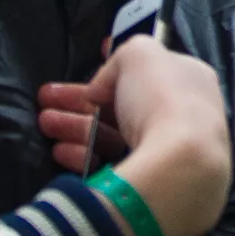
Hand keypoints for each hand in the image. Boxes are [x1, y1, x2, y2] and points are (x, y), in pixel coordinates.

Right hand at [40, 35, 232, 235]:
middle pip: (121, 105)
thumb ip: (118, 61)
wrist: (182, 163)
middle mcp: (181, 116)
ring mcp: (167, 151)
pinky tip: (63, 152)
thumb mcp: (139, 54)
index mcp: (189, 81)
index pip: (148, 72)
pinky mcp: (150, 181)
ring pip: (112, 135)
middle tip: (45, 99)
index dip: (117, 67)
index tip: (90, 61)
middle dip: (79, 101)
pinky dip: (85, 155)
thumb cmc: (163, 98)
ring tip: (45, 124)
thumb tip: (102, 89)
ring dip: (74, 127)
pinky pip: (112, 164)